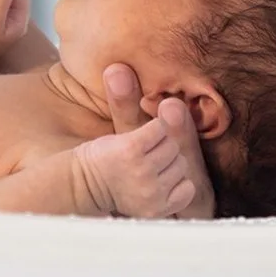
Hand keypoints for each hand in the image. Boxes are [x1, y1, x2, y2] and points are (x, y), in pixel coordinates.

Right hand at [74, 64, 215, 218]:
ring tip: (153, 167)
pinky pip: (187, 188)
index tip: (143, 139)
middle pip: (173, 148)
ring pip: (181, 165)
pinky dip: (180, 184)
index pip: (161, 128)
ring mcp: (151, 192)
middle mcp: (141, 172)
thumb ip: (121, 100)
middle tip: (147, 154)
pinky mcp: (158, 207)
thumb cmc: (105, 152)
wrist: (88, 186)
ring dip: (171, 165)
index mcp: (129, 148)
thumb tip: (117, 69)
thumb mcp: (114, 124)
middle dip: (163, 148)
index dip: (154, 131)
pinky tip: (164, 181)